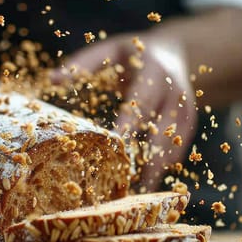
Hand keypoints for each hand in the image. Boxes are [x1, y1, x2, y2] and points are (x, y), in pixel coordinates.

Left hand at [63, 34, 197, 191]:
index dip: (131, 120)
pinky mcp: (190, 122)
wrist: (175, 52)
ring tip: (137, 192)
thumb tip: (51, 79)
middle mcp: (175, 90)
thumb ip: (84, 63)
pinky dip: (163, 166)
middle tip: (127, 179)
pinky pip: (179, 148)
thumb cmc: (133, 54)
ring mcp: (186, 107)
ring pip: (173, 142)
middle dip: (147, 153)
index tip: (116, 142)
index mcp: (154, 70)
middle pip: (162, 127)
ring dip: (156, 166)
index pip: (143, 99)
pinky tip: (147, 185)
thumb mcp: (111, 50)